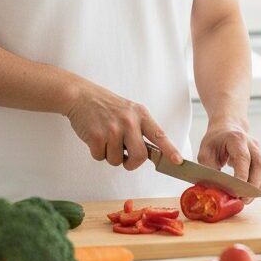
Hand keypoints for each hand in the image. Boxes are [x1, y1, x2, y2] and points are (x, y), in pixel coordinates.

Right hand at [65, 81, 181, 170]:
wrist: (82, 96)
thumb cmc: (107, 106)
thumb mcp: (130, 111)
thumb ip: (140, 129)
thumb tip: (148, 154)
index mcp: (141, 115)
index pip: (159, 135)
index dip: (170, 150)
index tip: (177, 161)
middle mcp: (129, 122)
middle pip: (140, 156)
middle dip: (132, 163)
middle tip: (126, 159)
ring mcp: (113, 129)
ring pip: (117, 160)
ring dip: (110, 155)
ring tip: (106, 138)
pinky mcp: (96, 136)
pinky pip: (100, 157)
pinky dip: (97, 152)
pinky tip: (95, 138)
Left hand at [197, 120, 260, 198]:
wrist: (226, 128)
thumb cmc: (215, 141)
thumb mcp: (205, 153)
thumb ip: (210, 170)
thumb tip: (215, 189)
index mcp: (236, 139)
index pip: (243, 158)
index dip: (242, 175)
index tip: (237, 191)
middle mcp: (251, 144)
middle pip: (259, 165)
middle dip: (253, 186)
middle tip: (243, 200)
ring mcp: (258, 151)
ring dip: (258, 188)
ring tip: (246, 199)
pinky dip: (259, 185)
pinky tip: (250, 193)